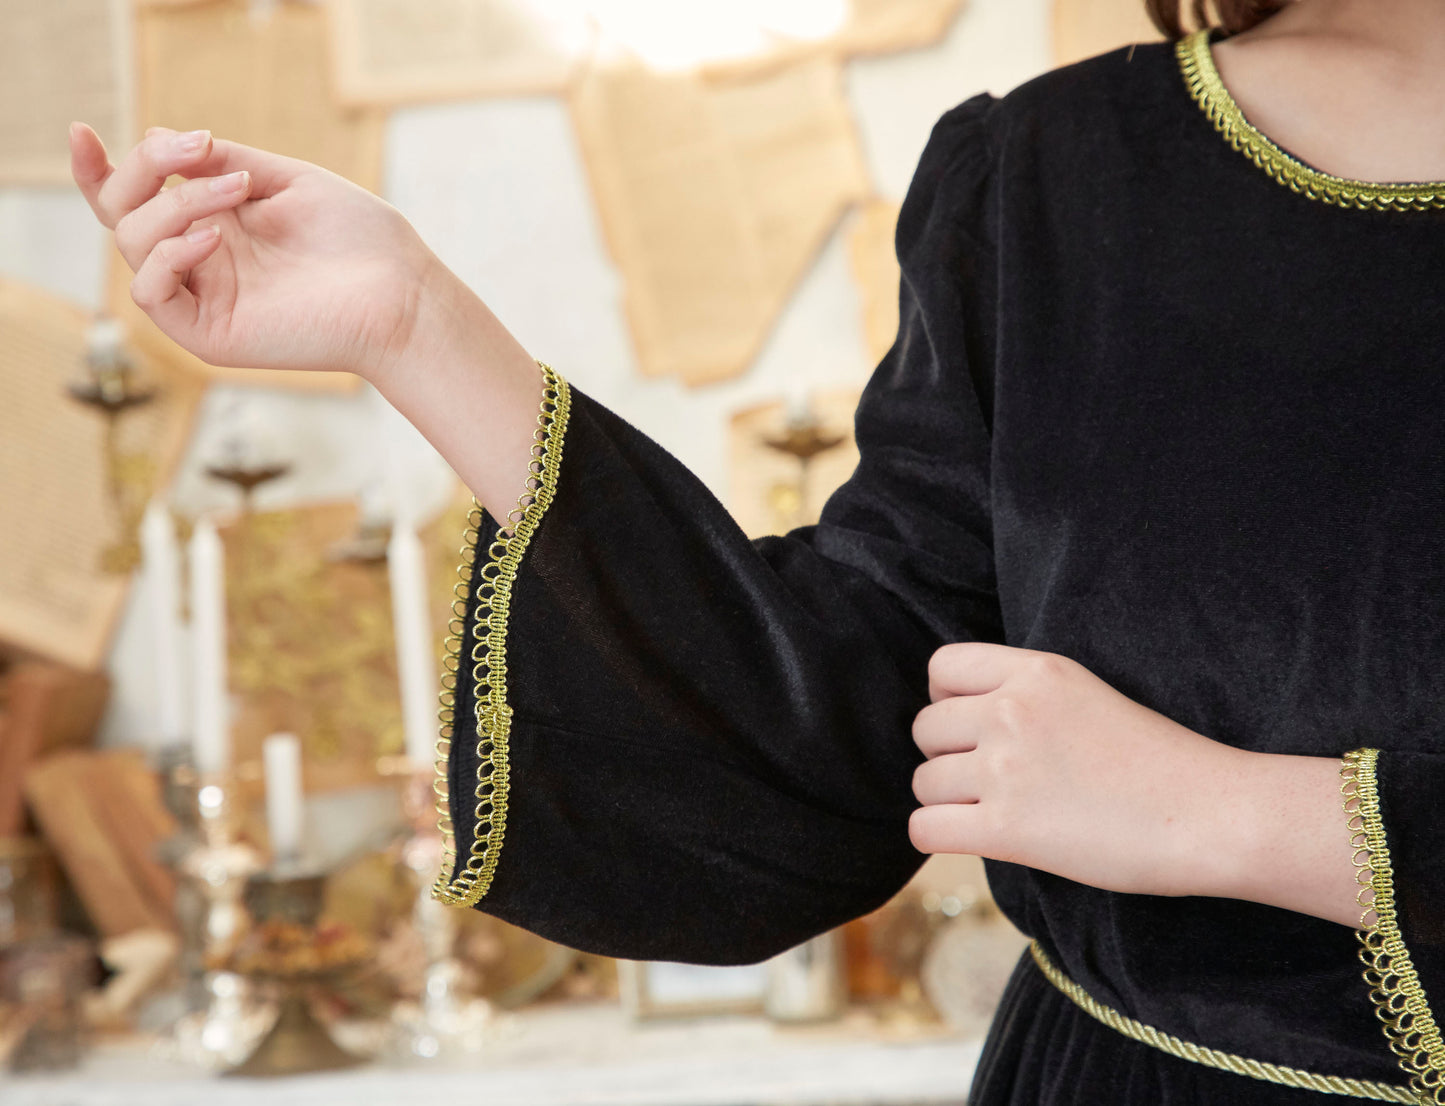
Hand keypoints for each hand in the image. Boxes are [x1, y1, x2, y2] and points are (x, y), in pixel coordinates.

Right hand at [69, 122, 440, 379]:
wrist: (401, 292)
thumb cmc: (359, 240)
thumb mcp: (286, 180)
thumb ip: (224, 160)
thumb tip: (166, 138)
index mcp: (215, 223)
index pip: (137, 198)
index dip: (100, 168)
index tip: (82, 132)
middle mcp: (202, 260)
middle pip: (123, 212)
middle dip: (143, 167)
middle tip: (197, 149)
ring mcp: (203, 297)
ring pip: (134, 244)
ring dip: (175, 204)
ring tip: (237, 191)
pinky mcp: (208, 334)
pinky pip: (152, 293)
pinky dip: (170, 256)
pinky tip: (214, 238)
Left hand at [909, 642, 1251, 898]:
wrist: (1211, 813)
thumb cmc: (1161, 762)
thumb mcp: (1087, 696)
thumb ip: (1027, 696)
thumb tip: (963, 720)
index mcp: (1036, 671)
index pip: (942, 668)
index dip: (943, 699)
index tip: (967, 727)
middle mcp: (1011, 711)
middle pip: (925, 728)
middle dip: (946, 756)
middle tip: (987, 780)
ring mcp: (1005, 768)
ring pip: (923, 782)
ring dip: (946, 801)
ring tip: (992, 812)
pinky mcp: (1006, 827)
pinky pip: (924, 828)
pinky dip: (936, 837)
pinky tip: (967, 838)